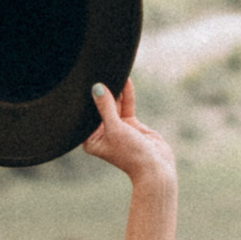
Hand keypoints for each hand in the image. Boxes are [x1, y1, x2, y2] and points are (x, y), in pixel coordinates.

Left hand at [83, 79, 175, 193]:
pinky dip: (126, 94)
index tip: (84, 80)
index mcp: (91, 140)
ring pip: (113, 104)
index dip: (86, 99)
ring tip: (112, 71)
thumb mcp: (115, 128)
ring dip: (115, 90)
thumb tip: (97, 88)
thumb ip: (105, 107)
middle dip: (101, 92)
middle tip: (99, 71)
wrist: (156, 168)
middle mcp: (101, 133)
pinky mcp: (130, 124)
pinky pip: (126, 105)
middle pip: (99, 108)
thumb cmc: (131, 154)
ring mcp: (116, 128)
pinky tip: (125, 80)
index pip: (85, 115)